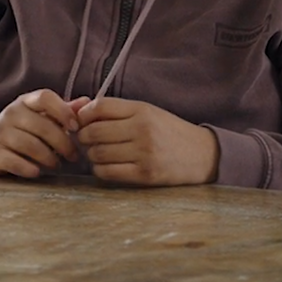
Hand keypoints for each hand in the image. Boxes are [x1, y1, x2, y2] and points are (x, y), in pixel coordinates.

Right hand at [0, 89, 78, 177]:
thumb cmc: (19, 129)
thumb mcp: (38, 116)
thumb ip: (62, 110)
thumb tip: (87, 103)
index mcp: (25, 101)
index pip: (45, 97)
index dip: (63, 110)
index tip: (75, 127)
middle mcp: (10, 113)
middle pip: (43, 126)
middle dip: (63, 144)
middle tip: (73, 156)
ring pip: (31, 146)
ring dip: (50, 158)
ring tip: (57, 164)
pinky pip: (16, 162)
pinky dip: (30, 169)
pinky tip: (38, 172)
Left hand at [71, 95, 217, 186]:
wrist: (202, 155)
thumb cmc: (170, 132)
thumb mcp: (147, 112)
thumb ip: (116, 111)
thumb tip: (79, 111)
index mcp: (142, 110)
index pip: (99, 107)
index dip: (84, 114)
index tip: (82, 121)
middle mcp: (142, 130)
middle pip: (94, 132)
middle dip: (84, 137)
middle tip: (88, 140)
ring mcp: (144, 153)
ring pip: (97, 154)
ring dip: (92, 155)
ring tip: (99, 153)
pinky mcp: (145, 175)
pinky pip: (107, 172)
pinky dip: (100, 170)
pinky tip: (107, 166)